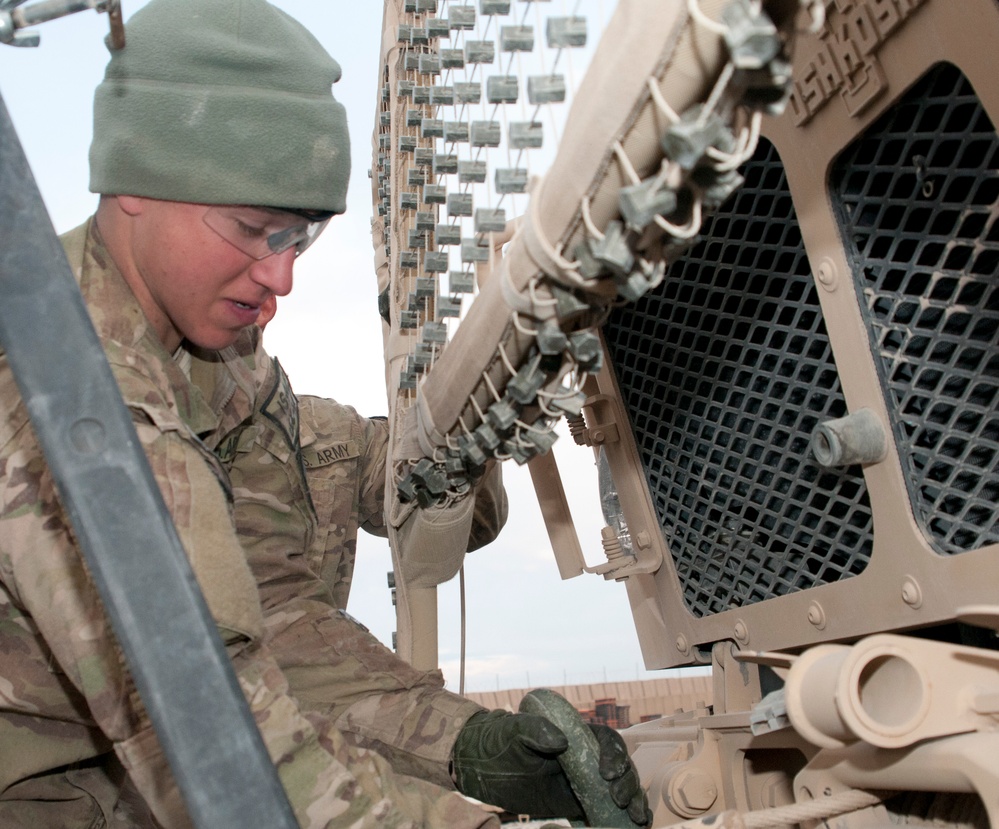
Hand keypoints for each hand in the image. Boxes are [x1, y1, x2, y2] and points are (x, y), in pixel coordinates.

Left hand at [451, 709, 651, 825]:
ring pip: (619, 789)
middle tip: (619, 800)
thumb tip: (560, 742)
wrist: (483, 766)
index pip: (606, 741)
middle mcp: (585, 757)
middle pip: (620, 767)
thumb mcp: (514, 731)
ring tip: (636, 817)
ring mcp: (583, 782)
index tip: (606, 773)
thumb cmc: (499, 741)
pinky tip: (634, 825)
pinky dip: (623, 817)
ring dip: (633, 801)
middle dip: (627, 782)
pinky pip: (606, 810)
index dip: (614, 755)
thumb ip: (534, 729)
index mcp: (576, 735)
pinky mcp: (577, 803)